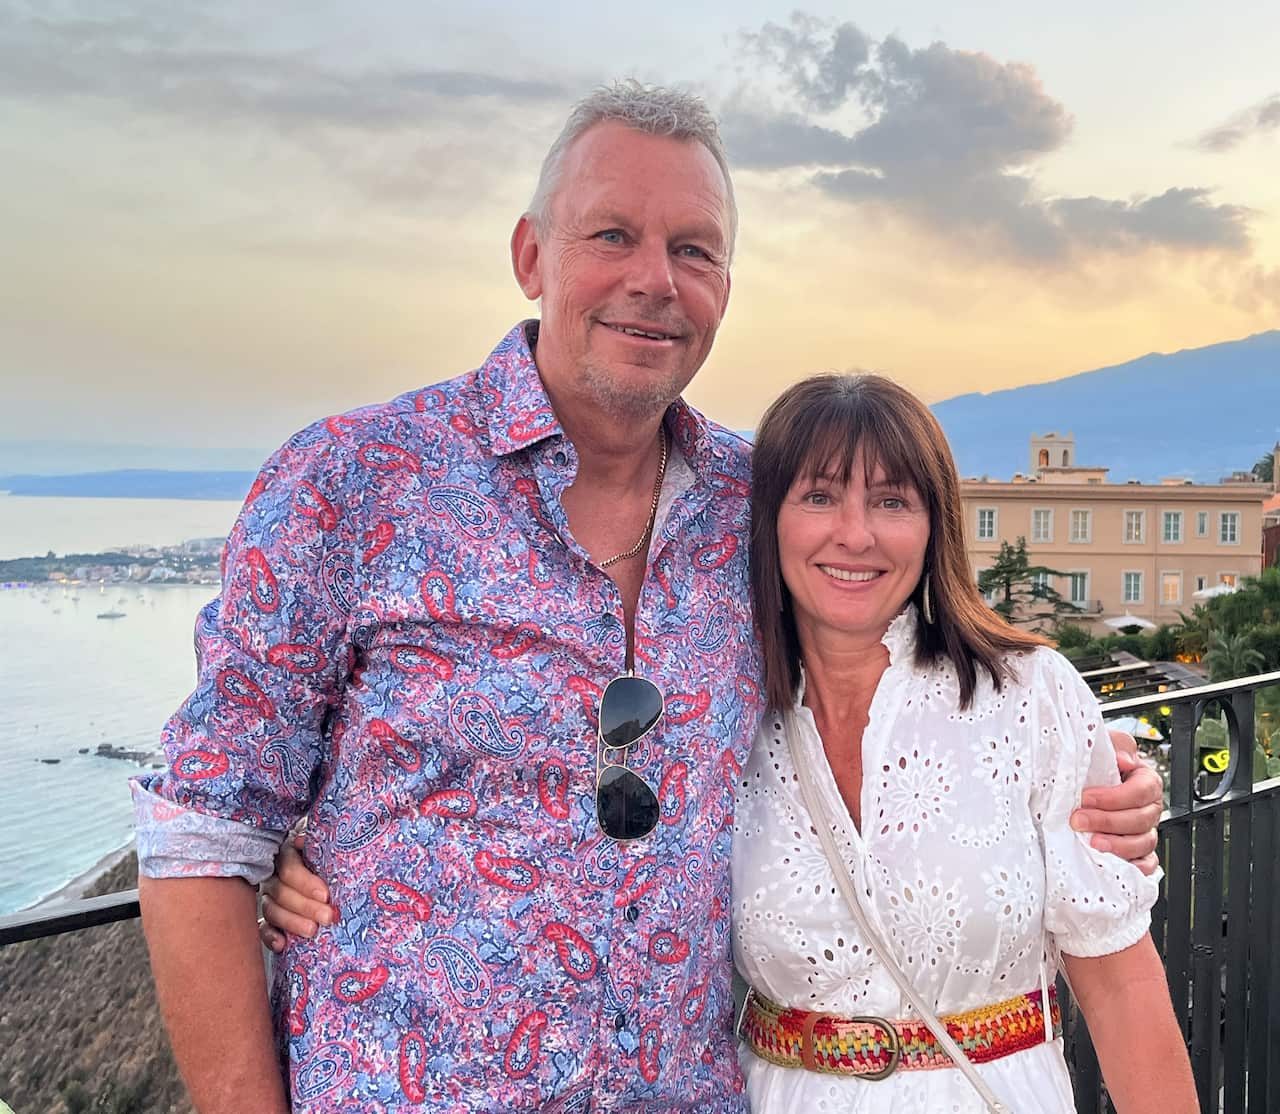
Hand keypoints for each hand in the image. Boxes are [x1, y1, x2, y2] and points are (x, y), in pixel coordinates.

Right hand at [258, 834, 336, 951]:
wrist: (328, 870)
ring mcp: (269, 898)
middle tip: (327, 916)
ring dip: (292, 922)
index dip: (305, 882)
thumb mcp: (326, 845)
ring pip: (272, 910)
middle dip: (306, 906)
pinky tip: (282, 944)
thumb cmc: (329, 856)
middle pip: (281, 892)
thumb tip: (302, 840)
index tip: (325, 895)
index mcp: (287, 854)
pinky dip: (271, 937)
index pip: (289, 868)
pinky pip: (263, 928)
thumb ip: (318, 842)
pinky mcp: (269, 919)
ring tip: (313, 931)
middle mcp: (274, 876)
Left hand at [1070, 730, 1162, 875]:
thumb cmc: (1093, 763)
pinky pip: (1147, 863)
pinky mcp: (1139, 851)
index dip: (1114, 797)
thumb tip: (1124, 759)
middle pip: (1141, 819)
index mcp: (1145, 780)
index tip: (1086, 798)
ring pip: (1144, 843)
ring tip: (1092, 842)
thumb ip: (1117, 745)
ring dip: (1118, 845)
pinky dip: (1134, 866)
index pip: (1142, 791)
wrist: (1080, 780)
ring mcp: (1145, 830)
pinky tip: (1115, 862)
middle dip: (1108, 821)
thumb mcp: (1104, 745)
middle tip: (1079, 820)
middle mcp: (1149, 807)